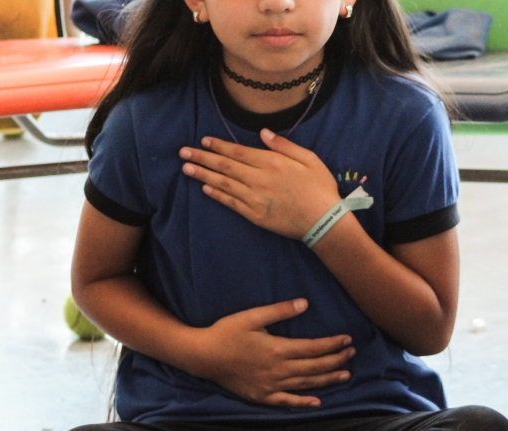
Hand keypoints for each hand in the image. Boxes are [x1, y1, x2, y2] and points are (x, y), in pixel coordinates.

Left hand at [179, 130, 341, 239]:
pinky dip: (216, 195)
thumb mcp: (310, 159)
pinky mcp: (254, 215)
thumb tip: (263, 133)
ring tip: (186, 168)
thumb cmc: (320, 188)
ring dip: (202, 174)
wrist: (324, 221)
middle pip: (224, 166)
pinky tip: (205, 188)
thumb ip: (285, 145)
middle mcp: (258, 179)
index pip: (237, 152)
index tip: (203, 140)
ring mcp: (254, 198)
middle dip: (202, 157)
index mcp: (271, 162)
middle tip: (183, 152)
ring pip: (222, 183)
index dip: (218, 145)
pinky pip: (230, 203)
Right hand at [190, 298, 355, 407]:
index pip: (314, 348)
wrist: (202, 356)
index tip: (348, 340)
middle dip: (336, 360)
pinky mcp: (262, 397)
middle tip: (352, 354)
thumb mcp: (252, 316)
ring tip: (346, 375)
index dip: (333, 344)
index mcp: (278, 349)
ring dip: (328, 380)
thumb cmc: (226, 332)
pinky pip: (287, 402)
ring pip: (306, 384)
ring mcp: (271, 386)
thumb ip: (280, 311)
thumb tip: (305, 304)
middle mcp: (278, 370)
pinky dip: (303, 403)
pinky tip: (317, 402)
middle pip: (315, 366)